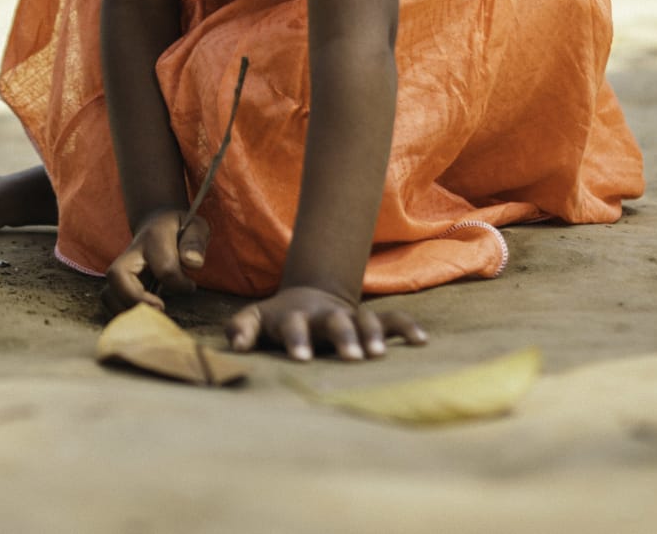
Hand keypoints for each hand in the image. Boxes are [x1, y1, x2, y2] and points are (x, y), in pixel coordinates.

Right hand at [105, 206, 207, 311]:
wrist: (157, 222)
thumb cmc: (180, 229)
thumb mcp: (195, 227)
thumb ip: (195, 243)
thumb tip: (193, 263)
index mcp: (154, 238)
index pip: (164, 268)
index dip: (180, 284)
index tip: (190, 285)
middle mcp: (131, 253)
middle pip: (117, 276)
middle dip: (137, 299)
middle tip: (160, 309)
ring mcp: (121, 268)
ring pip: (108, 293)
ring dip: (126, 310)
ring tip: (149, 317)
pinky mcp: (118, 283)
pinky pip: (110, 302)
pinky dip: (123, 314)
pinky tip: (142, 317)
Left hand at [226, 285, 426, 362]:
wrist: (310, 297)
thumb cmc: (279, 318)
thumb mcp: (255, 318)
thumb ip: (242, 329)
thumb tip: (235, 346)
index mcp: (296, 317)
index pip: (294, 325)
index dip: (296, 340)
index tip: (300, 360)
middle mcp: (325, 315)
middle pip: (335, 322)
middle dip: (343, 337)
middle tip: (351, 358)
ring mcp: (350, 316)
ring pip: (366, 320)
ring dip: (373, 335)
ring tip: (378, 356)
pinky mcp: (371, 319)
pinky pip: (393, 319)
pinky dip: (407, 327)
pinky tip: (421, 342)